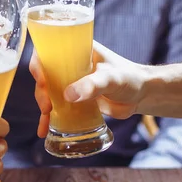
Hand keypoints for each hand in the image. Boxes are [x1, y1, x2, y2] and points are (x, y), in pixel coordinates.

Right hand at [30, 41, 149, 137]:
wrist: (142, 96)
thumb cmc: (130, 78)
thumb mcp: (112, 78)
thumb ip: (93, 85)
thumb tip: (68, 95)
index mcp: (77, 50)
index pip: (49, 51)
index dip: (39, 63)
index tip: (41, 79)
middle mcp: (70, 65)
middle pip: (45, 74)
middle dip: (41, 90)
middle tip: (47, 106)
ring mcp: (71, 83)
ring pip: (48, 92)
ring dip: (43, 105)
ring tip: (46, 120)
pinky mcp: (75, 100)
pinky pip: (57, 107)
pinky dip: (49, 119)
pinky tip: (43, 130)